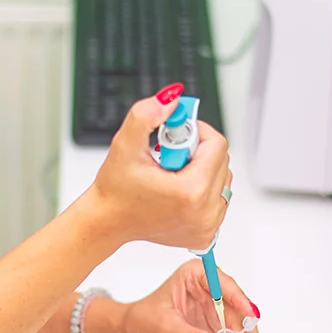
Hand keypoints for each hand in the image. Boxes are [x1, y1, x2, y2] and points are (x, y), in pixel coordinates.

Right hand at [80, 85, 231, 251]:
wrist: (109, 221)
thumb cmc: (116, 190)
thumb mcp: (125, 145)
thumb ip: (146, 116)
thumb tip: (171, 100)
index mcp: (192, 191)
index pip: (217, 145)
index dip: (196, 131)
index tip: (174, 136)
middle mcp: (205, 212)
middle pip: (221, 160)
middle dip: (196, 151)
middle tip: (167, 157)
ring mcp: (207, 225)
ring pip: (222, 178)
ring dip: (201, 168)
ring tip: (172, 174)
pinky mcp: (206, 232)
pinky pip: (218, 197)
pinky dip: (202, 188)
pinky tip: (177, 189)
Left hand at [95, 259, 261, 332]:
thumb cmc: (141, 321)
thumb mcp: (164, 327)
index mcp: (194, 276)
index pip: (223, 284)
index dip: (239, 299)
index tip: (250, 314)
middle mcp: (207, 289)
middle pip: (235, 306)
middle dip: (242, 327)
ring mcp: (211, 308)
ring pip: (237, 323)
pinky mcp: (212, 325)